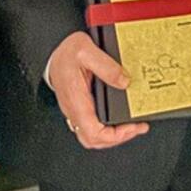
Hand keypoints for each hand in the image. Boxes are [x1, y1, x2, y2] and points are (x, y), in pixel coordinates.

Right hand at [48, 31, 149, 149]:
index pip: (93, 133)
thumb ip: (106, 66)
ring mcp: (76, 110)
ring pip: (92, 136)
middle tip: (137, 128)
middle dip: (118, 138)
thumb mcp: (86, 50)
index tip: (132, 127)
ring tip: (133, 126)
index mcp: (76, 100)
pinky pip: (93, 126)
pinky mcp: (80, 107)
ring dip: (114, 135)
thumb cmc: (66, 52)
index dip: (115, 136)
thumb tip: (124, 82)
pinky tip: (120, 118)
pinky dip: (108, 128)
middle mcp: (74, 110)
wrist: (53, 52)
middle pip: (93, 140)